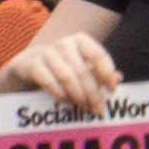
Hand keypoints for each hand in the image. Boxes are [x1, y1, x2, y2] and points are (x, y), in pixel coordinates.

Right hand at [0, 28, 125, 112]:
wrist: (30, 63)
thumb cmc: (66, 65)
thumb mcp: (84, 65)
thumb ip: (101, 71)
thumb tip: (118, 78)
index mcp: (81, 40)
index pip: (98, 55)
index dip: (107, 73)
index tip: (113, 90)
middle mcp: (65, 43)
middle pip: (83, 70)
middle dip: (93, 92)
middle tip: (98, 108)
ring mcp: (47, 53)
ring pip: (67, 77)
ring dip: (78, 95)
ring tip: (85, 107)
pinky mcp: (33, 65)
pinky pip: (49, 82)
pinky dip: (60, 94)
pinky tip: (67, 102)